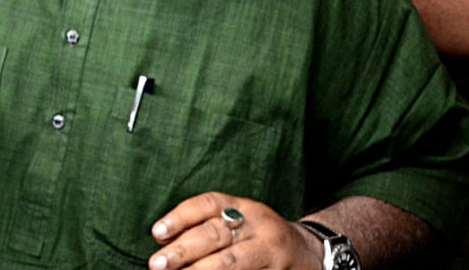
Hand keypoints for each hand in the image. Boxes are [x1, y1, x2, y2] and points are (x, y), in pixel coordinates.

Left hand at [149, 193, 321, 269]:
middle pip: (216, 235)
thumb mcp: (239, 222)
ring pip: (232, 262)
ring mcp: (273, 253)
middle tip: (157, 264)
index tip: (156, 233)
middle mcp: (260, 226)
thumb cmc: (259, 237)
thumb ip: (205, 226)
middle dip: (183, 251)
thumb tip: (162, 239)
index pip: (208, 204)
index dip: (180, 217)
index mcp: (245, 207)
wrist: (312, 253)